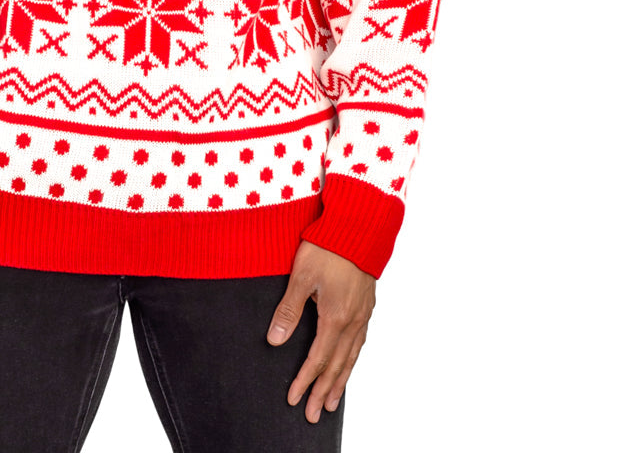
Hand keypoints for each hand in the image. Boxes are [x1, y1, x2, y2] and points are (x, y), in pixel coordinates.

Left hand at [266, 240, 374, 422]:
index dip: (304, 380)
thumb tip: (275, 340)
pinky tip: (348, 364)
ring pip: (351, 357)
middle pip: (337, 365)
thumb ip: (288, 310)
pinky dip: (352, 360)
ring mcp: (363, 314)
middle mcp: (353, 321)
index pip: (317, 359)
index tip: (293, 398)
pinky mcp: (367, 305)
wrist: (359, 227)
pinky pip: (360, 343)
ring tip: (331, 402)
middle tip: (312, 414)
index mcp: (335, 317)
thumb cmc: (327, 247)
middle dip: (323, 391)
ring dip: (340, 381)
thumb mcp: (301, 276)